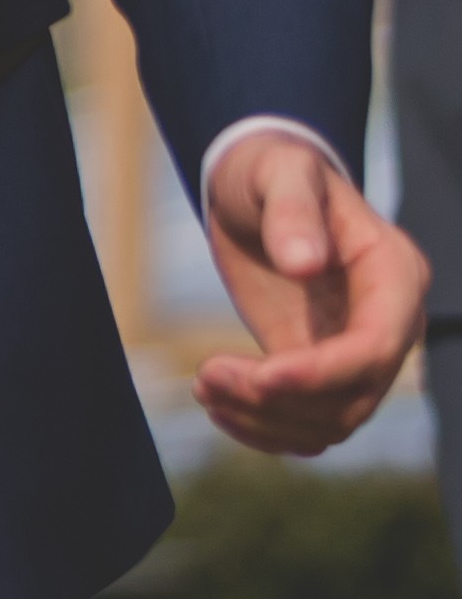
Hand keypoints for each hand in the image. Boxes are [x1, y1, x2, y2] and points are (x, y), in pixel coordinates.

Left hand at [197, 126, 432, 456]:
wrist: (259, 186)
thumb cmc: (275, 170)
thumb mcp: (281, 172)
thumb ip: (294, 210)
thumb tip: (305, 262)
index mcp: (395, 276)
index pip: (376, 348)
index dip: (323, 374)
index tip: (260, 377)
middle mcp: (389, 323)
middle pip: (354, 396)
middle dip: (281, 400)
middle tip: (207, 377)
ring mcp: (358, 350)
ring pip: (333, 421)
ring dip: (267, 421)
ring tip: (204, 387)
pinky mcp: (321, 366)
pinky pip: (308, 421)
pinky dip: (266, 428)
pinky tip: (217, 406)